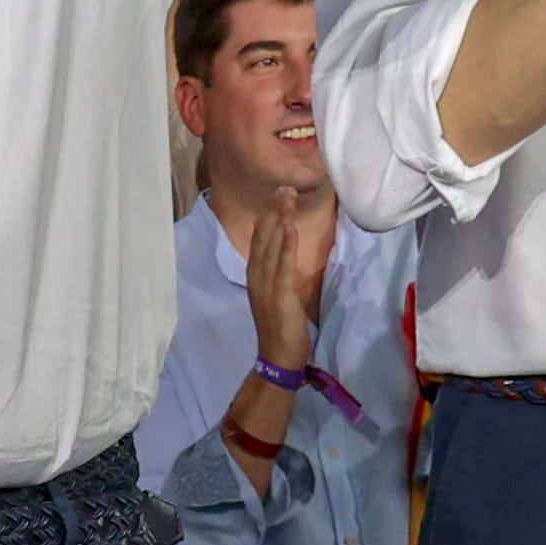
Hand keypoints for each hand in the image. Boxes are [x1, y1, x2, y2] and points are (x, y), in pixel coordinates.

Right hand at [241, 189, 334, 372]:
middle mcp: (257, 277)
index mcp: (256, 277)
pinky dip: (285, 244)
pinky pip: (283, 264)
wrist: (278, 357)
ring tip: (287, 196)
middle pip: (263, 238)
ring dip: (279, 219)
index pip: (259, 241)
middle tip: (282, 187)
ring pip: (271, 245)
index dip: (266, 218)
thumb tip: (287, 255)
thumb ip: (280, 275)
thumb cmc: (282, 328)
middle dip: (272, 211)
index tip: (275, 197)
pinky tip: (290, 227)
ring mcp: (266, 285)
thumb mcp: (278, 295)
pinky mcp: (280, 294)